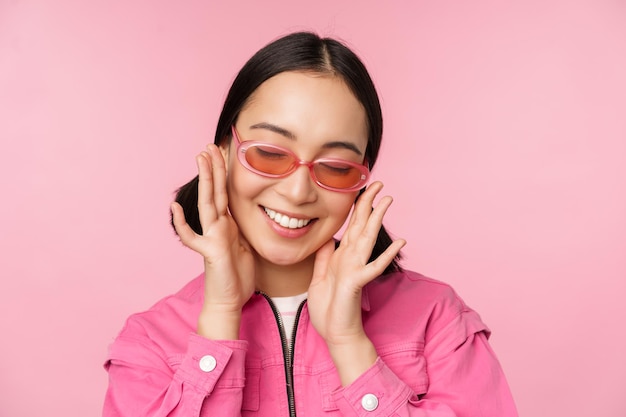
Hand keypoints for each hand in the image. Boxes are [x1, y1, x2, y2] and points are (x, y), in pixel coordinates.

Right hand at [171, 144, 254, 338]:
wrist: (228, 302)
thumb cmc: (237, 277)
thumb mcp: (245, 246)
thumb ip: (239, 230)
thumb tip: (238, 217)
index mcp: (227, 225)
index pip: (225, 193)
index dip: (224, 173)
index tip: (224, 153)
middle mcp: (218, 227)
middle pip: (215, 192)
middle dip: (214, 168)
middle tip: (210, 145)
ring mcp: (212, 238)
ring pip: (207, 204)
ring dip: (205, 181)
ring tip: (201, 158)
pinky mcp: (210, 251)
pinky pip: (193, 237)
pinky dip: (183, 224)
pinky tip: (176, 209)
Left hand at [307, 182, 404, 383]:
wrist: (335, 334)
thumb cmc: (329, 309)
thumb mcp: (320, 278)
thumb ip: (325, 258)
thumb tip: (329, 239)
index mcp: (343, 256)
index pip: (351, 226)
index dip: (357, 207)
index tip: (363, 188)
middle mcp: (352, 259)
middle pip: (362, 226)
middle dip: (370, 204)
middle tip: (379, 183)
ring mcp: (356, 269)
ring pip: (368, 239)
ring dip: (378, 219)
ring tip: (389, 201)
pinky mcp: (357, 282)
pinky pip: (373, 266)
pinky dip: (386, 254)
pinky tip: (399, 242)